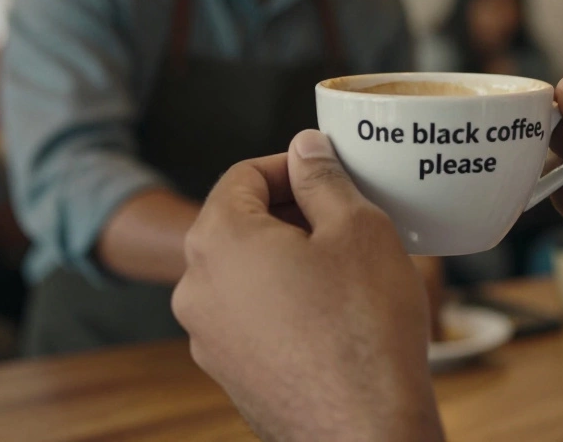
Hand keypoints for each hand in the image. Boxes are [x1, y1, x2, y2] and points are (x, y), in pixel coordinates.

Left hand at [172, 131, 444, 441]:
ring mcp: (208, 339)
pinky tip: (335, 313)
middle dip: (292, 211)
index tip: (331, 172)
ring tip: (347, 267)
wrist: (365, 431)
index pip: (243, 174)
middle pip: (239, 223)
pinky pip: (253, 317)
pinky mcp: (230, 375)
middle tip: (347, 216)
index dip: (292, 164)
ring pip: (246, 273)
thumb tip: (306, 150)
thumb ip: (324, 178)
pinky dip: (285, 302)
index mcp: (218, 240)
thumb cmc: (364, 328)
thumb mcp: (357, 229)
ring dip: (289, 258)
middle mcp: (197, 289)